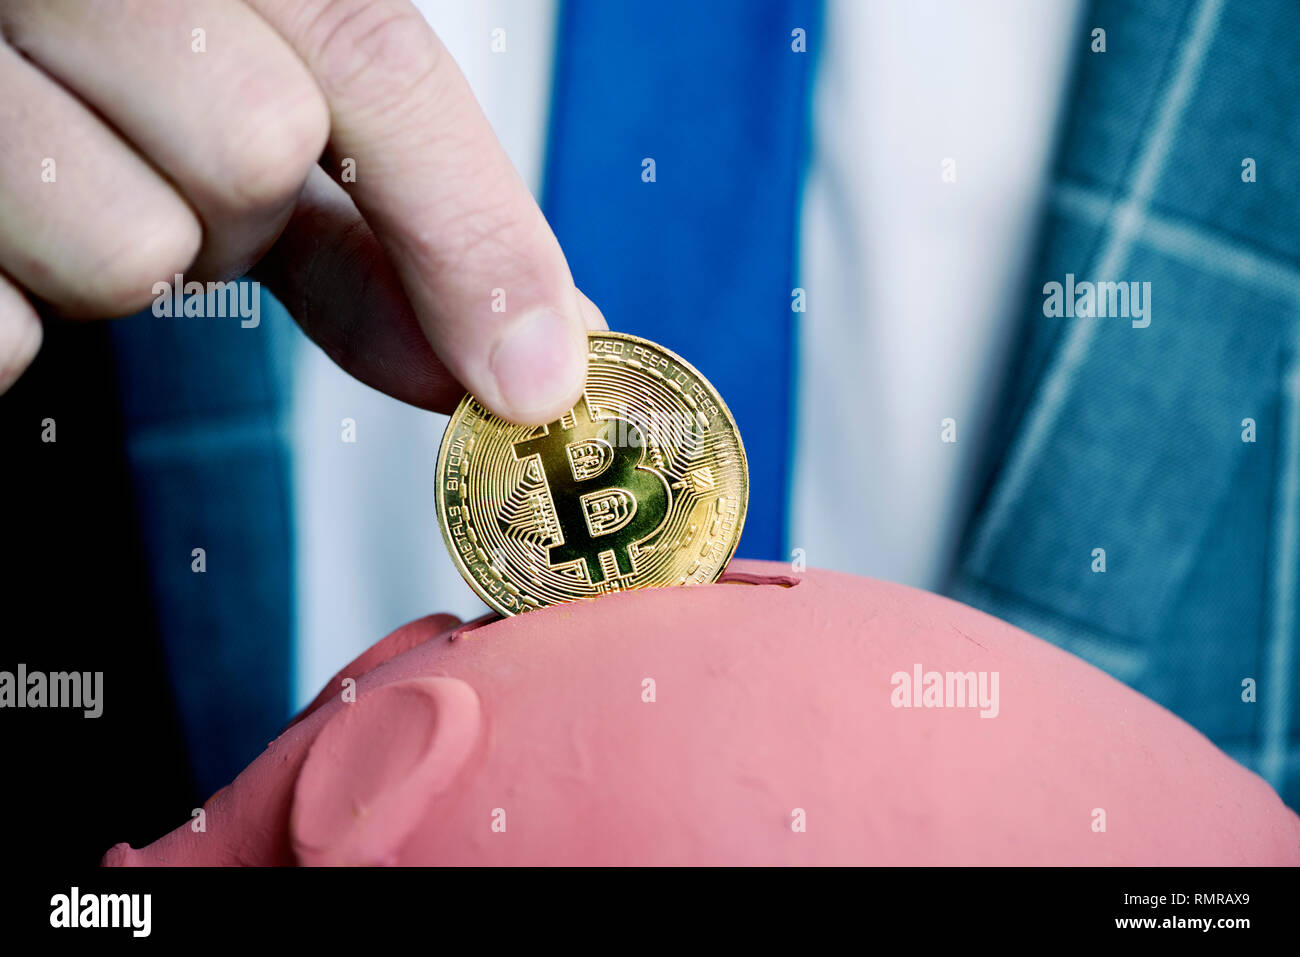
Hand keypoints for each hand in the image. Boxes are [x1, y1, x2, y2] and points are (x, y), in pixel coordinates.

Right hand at [0, 0, 602, 422]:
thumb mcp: (246, 80)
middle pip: (255, 154)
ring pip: (132, 252)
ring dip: (125, 251)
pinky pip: (8, 332)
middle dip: (239, 204)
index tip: (537, 375)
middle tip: (157, 149)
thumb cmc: (100, 49)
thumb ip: (378, 198)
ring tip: (57, 171)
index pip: (370, 55)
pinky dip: (20, 314)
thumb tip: (530, 347)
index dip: (467, 225)